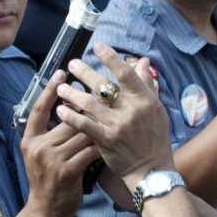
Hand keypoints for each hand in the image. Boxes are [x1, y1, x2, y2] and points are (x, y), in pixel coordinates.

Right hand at [20, 70, 101, 216]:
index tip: (62, 72)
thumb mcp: (43, 154)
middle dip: (87, 108)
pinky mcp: (67, 171)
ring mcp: (52, 160)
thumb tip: (71, 106)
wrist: (47, 210)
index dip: (50, 90)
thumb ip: (52, 133)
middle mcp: (38, 147)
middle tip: (104, 95)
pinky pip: (89, 151)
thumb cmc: (49, 179)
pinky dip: (103, 145)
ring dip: (99, 126)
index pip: (38, 109)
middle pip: (67, 119)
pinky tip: (115, 140)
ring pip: (82, 133)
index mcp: (30, 139)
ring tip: (114, 115)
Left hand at [54, 45, 173, 189]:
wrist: (152, 170)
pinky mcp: (106, 140)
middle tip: (72, 63)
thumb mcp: (156, 109)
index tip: (97, 47)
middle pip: (103, 85)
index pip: (126, 73)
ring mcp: (117, 125)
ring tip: (60, 87)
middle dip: (84, 72)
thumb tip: (143, 61)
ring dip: (72, 93)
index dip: (111, 58)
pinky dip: (71, 116)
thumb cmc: (155, 138)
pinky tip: (60, 109)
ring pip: (89, 103)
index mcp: (145, 99)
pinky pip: (84, 124)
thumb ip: (146, 84)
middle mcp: (131, 109)